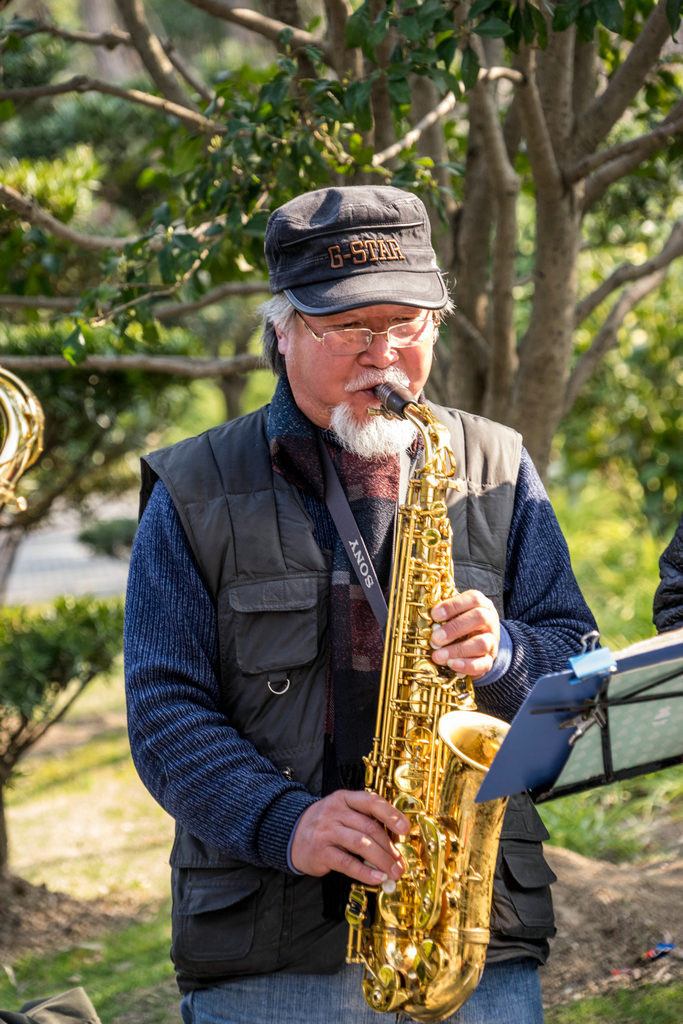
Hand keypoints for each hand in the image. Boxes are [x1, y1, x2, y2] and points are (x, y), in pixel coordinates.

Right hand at [290, 789, 408, 884]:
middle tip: (401, 862)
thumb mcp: (342, 811)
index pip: (371, 802)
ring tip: (394, 872)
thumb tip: (395, 841)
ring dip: (382, 861)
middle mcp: (335, 812)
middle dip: (390, 847)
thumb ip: (364, 819)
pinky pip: (347, 863)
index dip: (391, 814)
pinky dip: (365, 872)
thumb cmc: (326, 824)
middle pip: (369, 827)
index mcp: (345, 798)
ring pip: (361, 845)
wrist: (291, 833)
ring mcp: (327, 832)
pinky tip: (377, 878)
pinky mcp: (321, 852)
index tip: (406, 829)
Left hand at [429, 589, 499, 680]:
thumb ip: (445, 613)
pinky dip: (466, 665)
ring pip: (482, 643)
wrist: (481, 643)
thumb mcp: (456, 613)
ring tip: (438, 656)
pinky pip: (483, 664)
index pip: (473, 599)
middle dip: (454, 628)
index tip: (434, 615)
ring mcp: (492, 640)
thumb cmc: (462, 623)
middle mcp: (489, 620)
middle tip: (435, 638)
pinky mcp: (490, 659)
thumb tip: (423, 617)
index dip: (453, 606)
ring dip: (457, 650)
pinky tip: (451, 664)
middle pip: (479, 618)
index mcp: (480, 604)